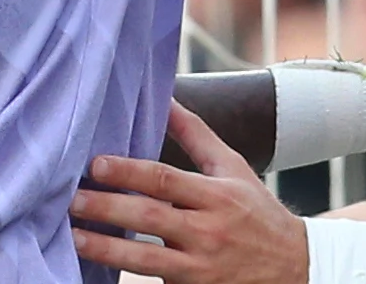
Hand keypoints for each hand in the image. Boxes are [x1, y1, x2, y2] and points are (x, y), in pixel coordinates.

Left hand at [72, 102, 307, 283]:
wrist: (292, 268)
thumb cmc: (257, 212)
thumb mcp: (234, 169)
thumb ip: (197, 136)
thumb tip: (167, 99)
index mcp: (218, 196)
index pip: (166, 179)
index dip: (129, 171)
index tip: (96, 164)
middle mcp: (208, 232)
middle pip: (150, 218)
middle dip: (107, 208)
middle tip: (72, 199)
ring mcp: (200, 269)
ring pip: (145, 260)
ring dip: (106, 249)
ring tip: (74, 237)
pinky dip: (126, 280)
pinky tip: (95, 272)